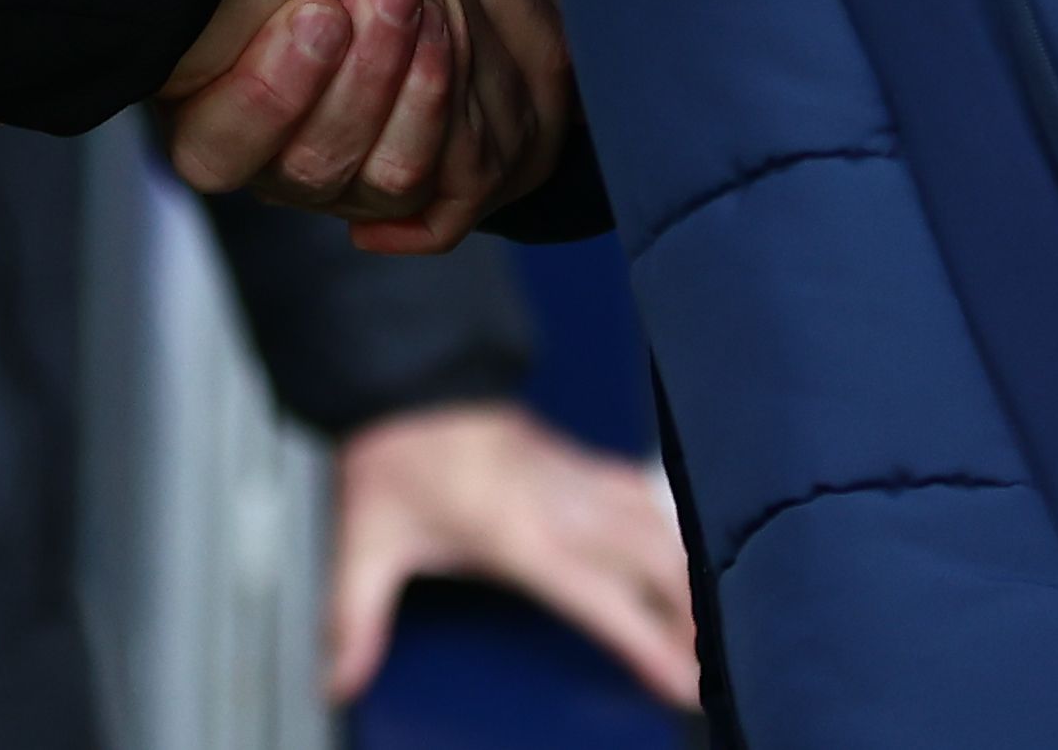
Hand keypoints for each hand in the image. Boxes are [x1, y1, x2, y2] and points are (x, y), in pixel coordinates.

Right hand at [150, 0, 567, 254]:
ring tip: (429, 10)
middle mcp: (277, 152)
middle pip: (309, 166)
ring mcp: (349, 174)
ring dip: (411, 97)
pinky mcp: (425, 177)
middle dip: (358, 81)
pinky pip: (443, 192)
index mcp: (212, 94)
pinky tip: (455, 54)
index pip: (219, 144)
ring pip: (380, 178)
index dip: (268, 94)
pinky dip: (450, 130)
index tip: (317, 9)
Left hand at [326, 400, 699, 708]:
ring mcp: (574, 477)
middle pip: (651, 562)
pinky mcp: (576, 461)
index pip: (600, 598)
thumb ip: (355, 616)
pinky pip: (638, 492)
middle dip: (692, 614)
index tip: (684, 683)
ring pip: (655, 524)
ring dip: (688, 571)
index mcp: (518, 531)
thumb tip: (339, 678)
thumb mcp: (365, 540)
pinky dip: (669, 524)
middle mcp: (560, 503)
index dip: (647, 643)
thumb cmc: (394, 455)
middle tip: (718, 666)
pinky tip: (679, 544)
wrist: (405, 375)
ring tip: (713, 620)